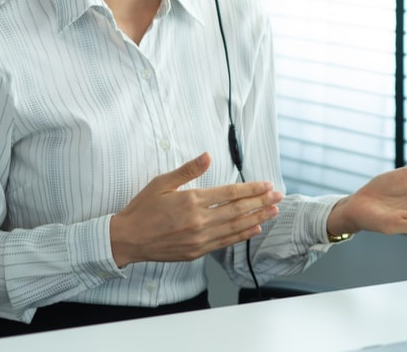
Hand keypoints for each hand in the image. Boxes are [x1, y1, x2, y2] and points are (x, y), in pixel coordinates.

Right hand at [110, 152, 282, 266]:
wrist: (128, 239)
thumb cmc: (143, 209)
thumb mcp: (162, 182)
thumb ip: (188, 170)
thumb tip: (208, 155)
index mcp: (191, 200)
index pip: (230, 193)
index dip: (252, 189)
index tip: (267, 185)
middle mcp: (199, 220)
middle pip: (238, 210)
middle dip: (261, 202)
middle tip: (279, 196)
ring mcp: (199, 238)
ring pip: (235, 227)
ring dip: (257, 218)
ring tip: (273, 211)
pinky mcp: (197, 251)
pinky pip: (225, 242)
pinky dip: (242, 235)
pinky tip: (254, 229)